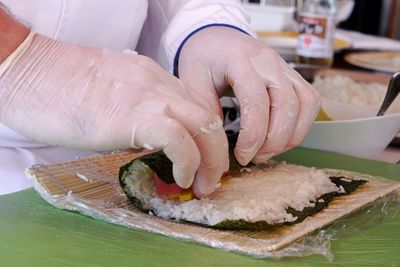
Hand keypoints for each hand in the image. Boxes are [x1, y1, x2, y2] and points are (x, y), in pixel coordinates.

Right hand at [0, 34, 227, 196]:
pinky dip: (189, 162)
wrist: (29, 72)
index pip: (197, 107)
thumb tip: (149, 139)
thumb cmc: (61, 88)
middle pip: (208, 117)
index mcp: (154, 78)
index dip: (207, 139)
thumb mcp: (113, 95)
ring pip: (204, 126)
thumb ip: (137, 110)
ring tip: (200, 186)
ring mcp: (149, 97)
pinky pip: (179, 140)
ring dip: (211, 162)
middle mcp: (159, 84)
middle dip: (218, 154)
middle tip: (210, 181)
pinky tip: (181, 178)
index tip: (203, 162)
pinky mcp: (134, 116)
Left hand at [178, 26, 319, 164]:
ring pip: (306, 104)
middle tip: (254, 158)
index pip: (256, 102)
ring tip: (268, 151)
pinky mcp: (293, 74)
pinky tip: (281, 137)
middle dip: (274, 141)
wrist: (217, 37)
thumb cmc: (203, 58)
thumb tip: (220, 147)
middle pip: (287, 105)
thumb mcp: (191, 82)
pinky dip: (302, 124)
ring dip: (291, 135)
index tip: (242, 156)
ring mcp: (285, 66)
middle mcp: (268, 61)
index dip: (253, 136)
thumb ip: (205, 111)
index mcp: (240, 60)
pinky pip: (310, 100)